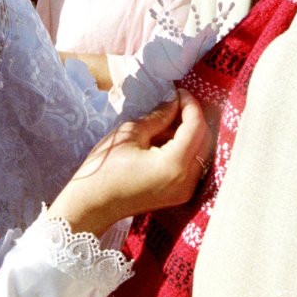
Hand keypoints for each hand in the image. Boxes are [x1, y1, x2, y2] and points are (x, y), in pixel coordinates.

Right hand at [48, 89, 211, 236]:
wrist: (92, 205)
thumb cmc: (104, 168)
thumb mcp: (130, 134)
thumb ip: (158, 117)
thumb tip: (174, 102)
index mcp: (174, 164)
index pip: (195, 126)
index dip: (190, 104)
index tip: (179, 91)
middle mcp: (187, 180)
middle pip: (204, 139)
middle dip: (193, 117)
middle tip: (176, 101)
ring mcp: (185, 190)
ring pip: (201, 152)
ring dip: (190, 132)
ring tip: (169, 118)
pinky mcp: (179, 194)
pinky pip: (192, 164)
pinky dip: (185, 147)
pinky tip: (167, 138)